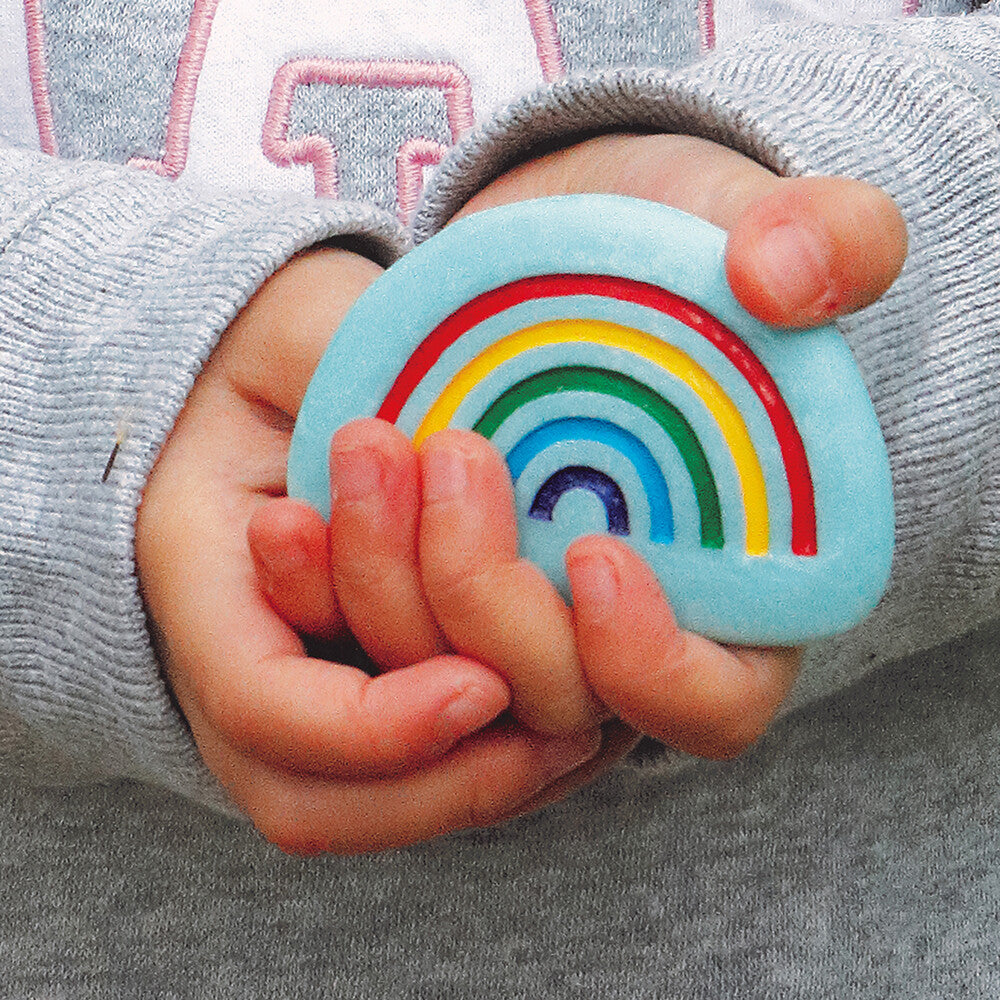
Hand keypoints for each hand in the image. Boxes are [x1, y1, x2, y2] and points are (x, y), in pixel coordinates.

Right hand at [136, 247, 603, 854]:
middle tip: (563, 730)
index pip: (262, 704)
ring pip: (369, 812)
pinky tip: (569, 716)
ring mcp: (294, 689)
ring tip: (580, 726)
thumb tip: (466, 439)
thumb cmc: (301, 349)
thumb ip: (362, 365)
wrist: (277, 389)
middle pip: (316, 802)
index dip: (374, 724)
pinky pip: (413, 782)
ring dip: (482, 784)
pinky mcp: (356, 695)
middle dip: (443, 780)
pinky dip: (493, 770)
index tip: (484, 685)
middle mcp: (237, 655)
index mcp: (194, 565)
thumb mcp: (315, 327)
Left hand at [251, 133, 905, 763]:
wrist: (571, 250)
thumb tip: (788, 280)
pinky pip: (365, 639)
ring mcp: (517, 615)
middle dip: (488, 609)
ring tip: (365, 446)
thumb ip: (831, 240)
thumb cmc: (685, 256)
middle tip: (451, 458)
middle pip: (553, 708)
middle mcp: (617, 631)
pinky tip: (291, 511)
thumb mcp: (771, 228)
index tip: (594, 552)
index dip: (652, 668)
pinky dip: (324, 594)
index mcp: (735, 593)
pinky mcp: (431, 582)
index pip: (712, 704)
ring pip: (441, 687)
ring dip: (389, 599)